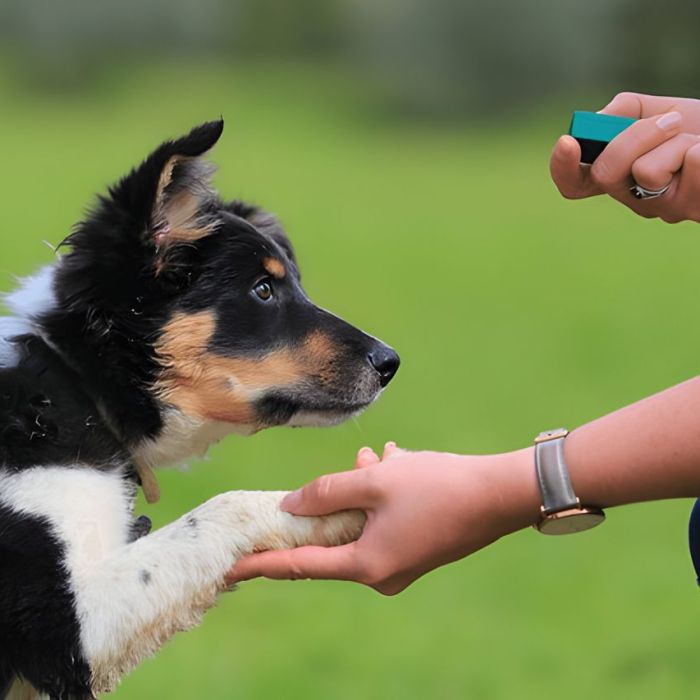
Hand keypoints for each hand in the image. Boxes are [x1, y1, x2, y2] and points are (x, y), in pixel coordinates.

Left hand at [226, 443, 538, 594]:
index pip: (299, 566)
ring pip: (361, 522)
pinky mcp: (417, 548)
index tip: (230, 567)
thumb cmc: (438, 486)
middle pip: (333, 539)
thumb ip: (327, 491)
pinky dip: (381, 495)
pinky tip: (394, 462)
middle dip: (328, 503)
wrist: (501, 494)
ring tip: (375, 458)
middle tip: (330, 477)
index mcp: (366, 564)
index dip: (262, 564)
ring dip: (361, 490)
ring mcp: (402, 563)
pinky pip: (384, 521)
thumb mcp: (375, 481)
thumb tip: (290, 505)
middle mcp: (382, 572)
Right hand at [550, 92, 699, 222]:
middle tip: (669, 122)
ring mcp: (662, 209)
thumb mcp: (658, 109)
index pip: (574, 183)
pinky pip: (687, 167)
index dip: (562, 168)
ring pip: (645, 172)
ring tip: (695, 141)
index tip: (568, 142)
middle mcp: (633, 198)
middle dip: (635, 136)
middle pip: (605, 174)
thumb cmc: (698, 126)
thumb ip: (621, 113)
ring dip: (676, 140)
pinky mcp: (693, 210)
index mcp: (616, 175)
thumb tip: (598, 123)